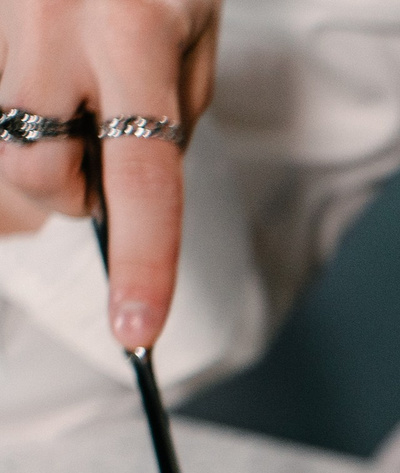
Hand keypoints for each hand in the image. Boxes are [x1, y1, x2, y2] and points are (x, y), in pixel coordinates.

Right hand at [0, 0, 220, 347]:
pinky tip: (56, 68)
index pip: (143, 178)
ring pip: (6, 132)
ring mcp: (5, 18)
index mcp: (135, 36)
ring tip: (81, 90)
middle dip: (72, 192)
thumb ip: (174, 106)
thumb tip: (133, 182)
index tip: (139, 331)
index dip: (145, 262)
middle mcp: (55, 26)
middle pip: (40, 172)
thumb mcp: (198, 21)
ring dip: (45, 139)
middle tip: (103, 153)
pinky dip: (28, 98)